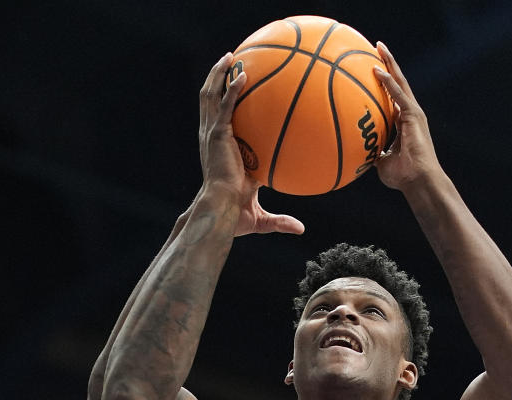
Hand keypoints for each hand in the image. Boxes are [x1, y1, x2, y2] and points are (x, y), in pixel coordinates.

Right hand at [197, 53, 302, 236]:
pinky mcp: (217, 135)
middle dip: (216, 78)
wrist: (222, 211)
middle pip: (210, 100)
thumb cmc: (236, 215)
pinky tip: (242, 75)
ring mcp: (213, 135)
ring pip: (211, 96)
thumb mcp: (261, 213)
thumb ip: (281, 218)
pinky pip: (226, 106)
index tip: (235, 89)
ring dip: (218, 74)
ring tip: (229, 57)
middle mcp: (213, 138)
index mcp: (220, 149)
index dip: (222, 102)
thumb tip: (301, 230)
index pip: (220, 120)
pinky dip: (232, 89)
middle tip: (228, 60)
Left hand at [372, 42, 442, 190]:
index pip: (393, 97)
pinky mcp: (414, 115)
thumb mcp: (382, 163)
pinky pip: (398, 94)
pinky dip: (388, 81)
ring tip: (379, 47)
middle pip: (397, 83)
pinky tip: (377, 69)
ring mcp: (413, 113)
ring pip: (400, 82)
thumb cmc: (403, 177)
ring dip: (389, 64)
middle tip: (376, 48)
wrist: (419, 181)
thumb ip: (372, 153)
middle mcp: (410, 114)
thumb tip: (358, 152)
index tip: (373, 70)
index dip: (384, 83)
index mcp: (404, 123)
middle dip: (388, 64)